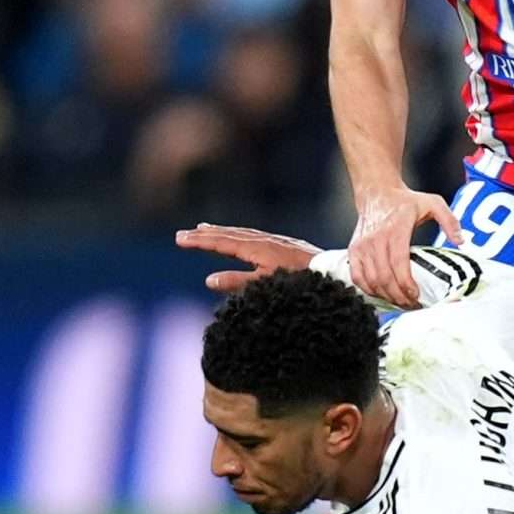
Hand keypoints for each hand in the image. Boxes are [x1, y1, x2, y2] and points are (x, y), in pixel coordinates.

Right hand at [176, 223, 321, 292]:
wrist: (333, 272)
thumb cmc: (299, 281)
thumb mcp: (266, 284)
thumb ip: (237, 282)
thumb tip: (208, 279)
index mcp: (257, 249)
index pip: (221, 243)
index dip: (199, 242)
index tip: (180, 239)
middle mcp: (264, 240)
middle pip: (228, 234)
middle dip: (204, 235)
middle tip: (182, 235)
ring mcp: (274, 240)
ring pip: (240, 233)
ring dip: (220, 231)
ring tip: (202, 229)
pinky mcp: (284, 244)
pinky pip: (253, 234)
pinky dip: (238, 233)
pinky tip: (237, 237)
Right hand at [348, 185, 464, 308]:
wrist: (377, 192)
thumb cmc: (404, 200)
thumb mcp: (432, 203)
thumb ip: (449, 221)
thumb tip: (460, 241)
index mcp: (395, 230)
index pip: (398, 264)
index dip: (406, 284)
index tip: (416, 295)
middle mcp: (375, 239)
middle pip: (384, 277)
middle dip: (398, 296)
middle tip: (412, 304)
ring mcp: (362, 246)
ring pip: (371, 281)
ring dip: (385, 296)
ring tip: (400, 302)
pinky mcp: (354, 251)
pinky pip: (357, 277)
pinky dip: (368, 290)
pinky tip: (381, 294)